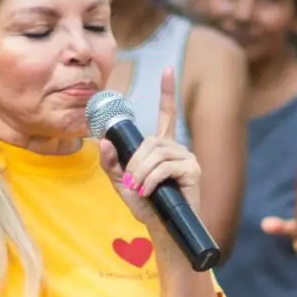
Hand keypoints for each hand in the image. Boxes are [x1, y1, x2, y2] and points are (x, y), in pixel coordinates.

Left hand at [99, 67, 200, 226]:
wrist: (163, 228)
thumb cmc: (145, 205)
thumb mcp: (120, 182)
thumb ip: (110, 163)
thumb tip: (103, 141)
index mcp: (161, 146)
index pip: (166, 112)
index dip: (167, 90)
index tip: (169, 68)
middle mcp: (177, 147)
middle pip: (150, 141)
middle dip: (135, 163)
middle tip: (131, 183)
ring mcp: (187, 157)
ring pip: (156, 154)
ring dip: (141, 173)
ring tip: (139, 189)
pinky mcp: (193, 170)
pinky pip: (165, 166)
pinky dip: (152, 179)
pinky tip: (149, 190)